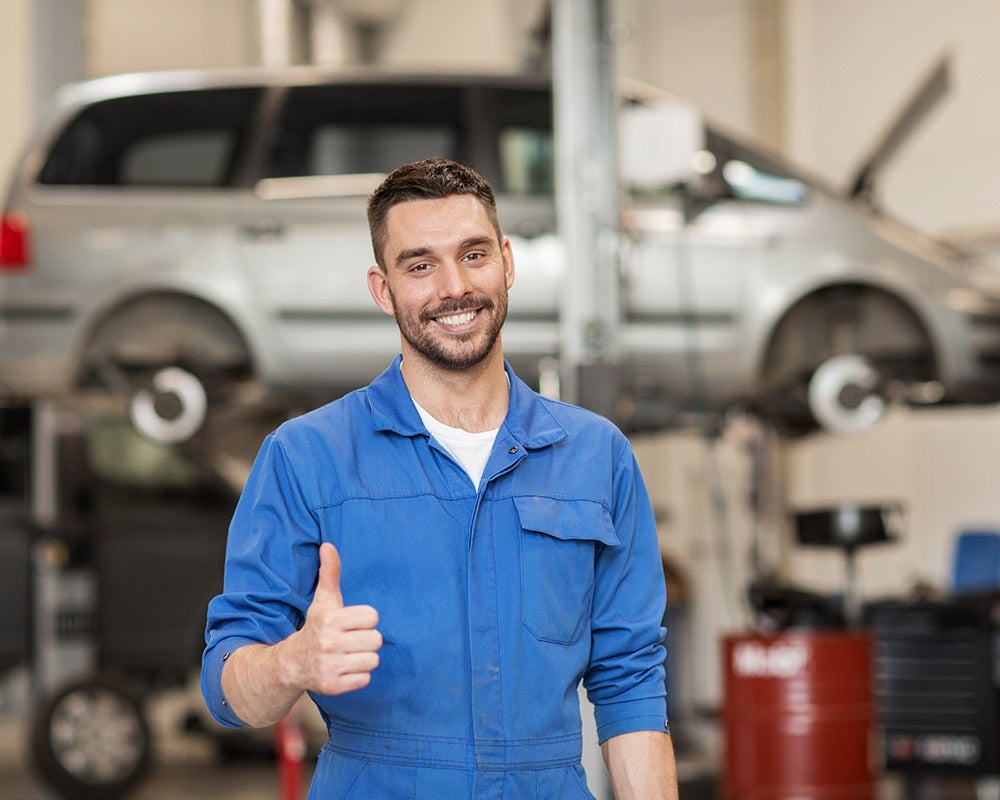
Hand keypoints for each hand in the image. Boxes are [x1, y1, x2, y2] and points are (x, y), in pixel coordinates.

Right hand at [281, 542, 381, 695]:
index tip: (351, 622)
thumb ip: (329, 573)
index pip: (373, 617)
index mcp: (329, 620)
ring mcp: (329, 667)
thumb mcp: (323, 601)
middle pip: (376, 639)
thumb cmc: (316, 627)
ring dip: (364, 658)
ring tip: (348, 654)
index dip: (365, 619)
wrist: (290, 664)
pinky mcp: (332, 687)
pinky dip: (358, 676)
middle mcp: (327, 644)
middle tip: (350, 640)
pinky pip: (365, 679)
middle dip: (366, 639)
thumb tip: (328, 545)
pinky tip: (344, 669)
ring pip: (373, 660)